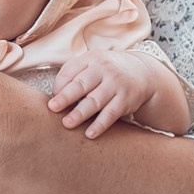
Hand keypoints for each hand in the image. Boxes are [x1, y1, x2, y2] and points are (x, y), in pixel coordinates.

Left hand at [46, 49, 160, 139]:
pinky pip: (111, 113)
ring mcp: (116, 85)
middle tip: (53, 108)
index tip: (51, 99)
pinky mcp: (125, 100)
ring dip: (80, 113)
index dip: (59, 85)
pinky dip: (100, 124)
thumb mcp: (92, 64)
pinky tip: (90, 134)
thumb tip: (55, 94)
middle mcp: (104, 70)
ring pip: (95, 101)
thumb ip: (73, 74)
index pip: (71, 70)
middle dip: (66, 97)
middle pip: (82, 84)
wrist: (142, 72)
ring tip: (67, 123)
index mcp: (91, 59)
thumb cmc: (107, 71)